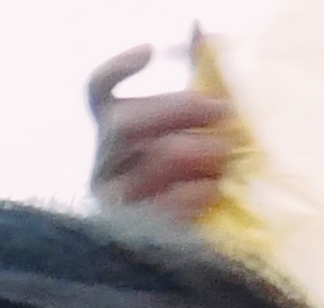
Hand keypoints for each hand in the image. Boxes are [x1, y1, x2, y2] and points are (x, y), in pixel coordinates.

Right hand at [86, 43, 240, 216]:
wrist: (177, 250)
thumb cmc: (190, 180)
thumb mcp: (187, 134)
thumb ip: (190, 97)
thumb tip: (202, 40)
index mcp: (111, 130)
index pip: (98, 91)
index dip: (117, 70)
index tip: (149, 52)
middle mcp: (102, 161)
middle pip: (124, 122)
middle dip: (179, 109)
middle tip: (224, 112)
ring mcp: (110, 196)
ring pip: (151, 158)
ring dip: (197, 150)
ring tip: (224, 155)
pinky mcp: (127, 229)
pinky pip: (161, 203)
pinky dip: (192, 193)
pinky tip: (209, 189)